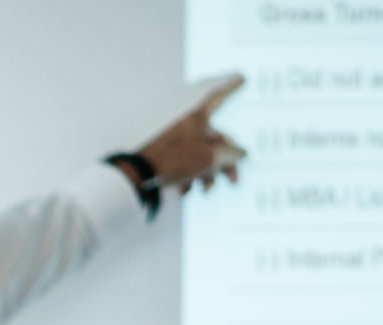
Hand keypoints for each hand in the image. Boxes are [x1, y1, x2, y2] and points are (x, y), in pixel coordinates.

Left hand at [129, 74, 246, 192]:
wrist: (140, 174)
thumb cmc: (174, 160)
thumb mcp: (209, 159)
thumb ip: (230, 155)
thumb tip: (242, 153)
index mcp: (198, 116)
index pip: (219, 97)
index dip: (232, 87)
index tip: (242, 77)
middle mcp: (188, 124)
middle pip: (216, 139)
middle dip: (225, 162)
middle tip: (233, 180)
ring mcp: (178, 138)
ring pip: (202, 153)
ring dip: (207, 173)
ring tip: (205, 189)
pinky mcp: (168, 152)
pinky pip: (186, 161)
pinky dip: (189, 175)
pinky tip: (184, 189)